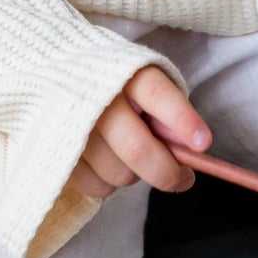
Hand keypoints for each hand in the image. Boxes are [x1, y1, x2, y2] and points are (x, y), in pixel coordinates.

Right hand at [67, 63, 210, 200]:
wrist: (54, 71)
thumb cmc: (114, 82)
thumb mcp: (143, 79)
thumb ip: (167, 108)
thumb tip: (190, 146)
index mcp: (125, 71)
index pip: (156, 93)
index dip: (181, 119)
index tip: (203, 143)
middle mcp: (96, 97)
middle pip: (137, 147)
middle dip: (168, 172)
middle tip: (183, 177)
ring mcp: (72, 126)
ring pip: (119, 173)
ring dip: (137, 176)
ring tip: (135, 159)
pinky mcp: (56, 150)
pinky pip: (96, 186)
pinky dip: (111, 184)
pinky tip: (111, 164)